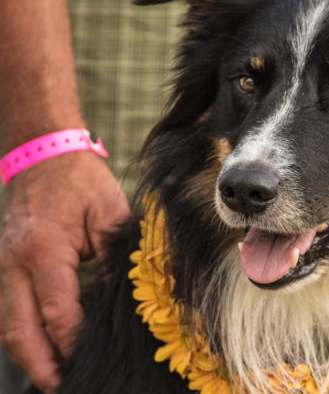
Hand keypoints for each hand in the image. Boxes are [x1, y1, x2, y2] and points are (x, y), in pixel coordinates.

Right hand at [0, 152, 128, 392]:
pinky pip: (3, 309)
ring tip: (49, 376)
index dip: (73, 342)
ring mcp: (0, 265)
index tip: (91, 359)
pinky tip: (35, 346)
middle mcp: (13, 263)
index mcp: (44, 251)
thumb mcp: (109, 214)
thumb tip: (121, 297)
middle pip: (19, 330)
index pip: (57, 312)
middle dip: (40, 364)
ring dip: (25, 355)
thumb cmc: (80, 181)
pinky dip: (17, 334)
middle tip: (61, 387)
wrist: (42, 153)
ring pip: (5, 325)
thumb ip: (114, 258)